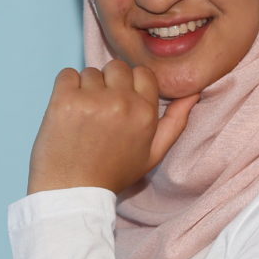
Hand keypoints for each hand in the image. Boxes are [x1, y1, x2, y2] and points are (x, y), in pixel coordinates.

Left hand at [27, 61, 198, 194]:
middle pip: (116, 67)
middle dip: (108, 83)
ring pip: (90, 72)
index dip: (130, 85)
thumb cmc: (113, 174)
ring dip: (85, 88)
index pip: (143, 72)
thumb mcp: (153, 154)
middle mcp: (122, 102)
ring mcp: (92, 99)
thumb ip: (175, 122)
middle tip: (100, 110)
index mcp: (145, 112)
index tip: (120, 102)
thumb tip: (193, 92)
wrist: (73, 191)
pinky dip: (65, 88)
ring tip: (83, 116)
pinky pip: (67, 74)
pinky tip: (68, 111)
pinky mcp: (65, 99)